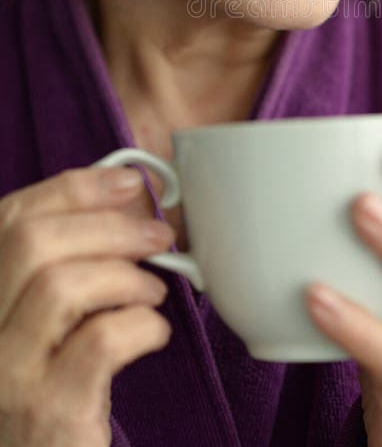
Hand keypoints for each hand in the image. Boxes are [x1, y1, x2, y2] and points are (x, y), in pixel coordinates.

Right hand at [0, 167, 174, 446]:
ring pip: (60, 285)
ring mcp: (4, 372)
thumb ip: (73, 256)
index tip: (129, 181)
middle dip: (109, 226)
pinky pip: (100, 340)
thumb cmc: (57, 383)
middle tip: (157, 237)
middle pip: (32, 243)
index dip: (73, 188)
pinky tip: (153, 332)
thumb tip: (130, 194)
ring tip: (152, 292)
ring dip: (125, 277)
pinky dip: (141, 324)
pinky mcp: (47, 410)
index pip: (9, 218)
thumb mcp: (51, 315)